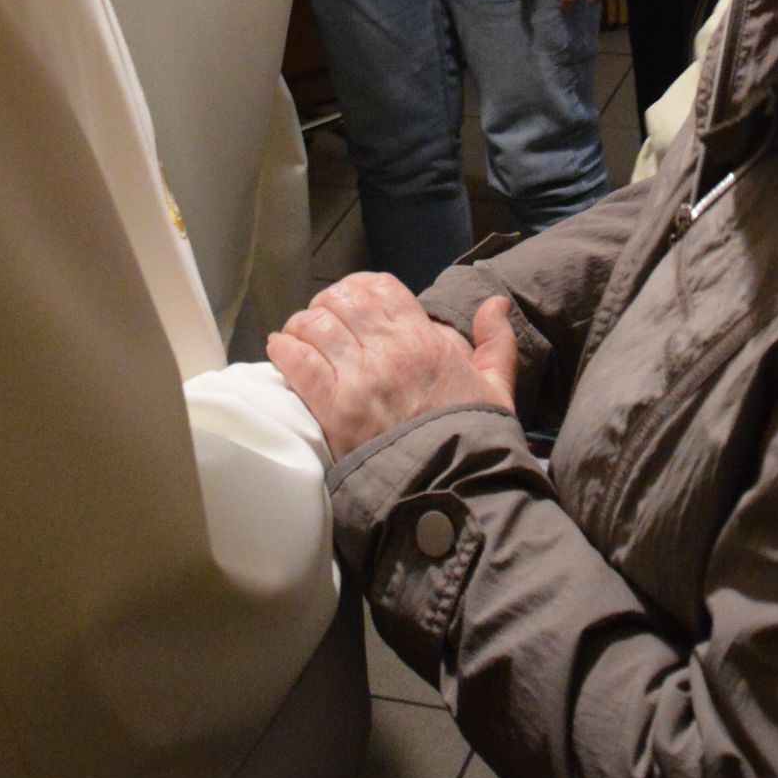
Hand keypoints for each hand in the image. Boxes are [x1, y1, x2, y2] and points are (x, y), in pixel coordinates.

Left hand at [268, 276, 517, 456]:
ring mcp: (358, 380)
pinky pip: (298, 363)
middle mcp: (388, 351)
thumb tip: (495, 303)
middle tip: (323, 318)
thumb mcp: (497, 388)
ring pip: (314, 326)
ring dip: (302, 326)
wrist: (452, 491)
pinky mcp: (334, 411)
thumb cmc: (473, 441)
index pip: (380, 288)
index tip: (354, 298)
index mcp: (424, 341)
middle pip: (341, 301)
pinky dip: (284, 350)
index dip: (361, 286)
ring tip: (299, 335)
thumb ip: (496, 342)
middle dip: (328, 304)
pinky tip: (280, 349)